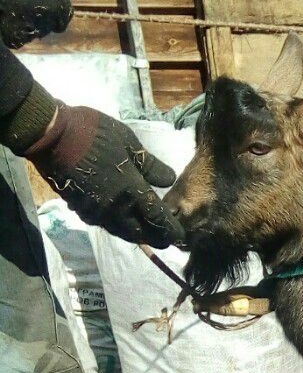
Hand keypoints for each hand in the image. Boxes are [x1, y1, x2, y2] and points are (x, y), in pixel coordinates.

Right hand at [26, 104, 184, 247]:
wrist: (51, 135)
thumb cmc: (94, 134)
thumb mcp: (129, 142)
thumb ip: (151, 165)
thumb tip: (169, 181)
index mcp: (133, 192)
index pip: (159, 220)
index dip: (172, 231)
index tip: (181, 236)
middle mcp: (117, 209)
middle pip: (142, 234)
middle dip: (156, 238)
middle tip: (166, 237)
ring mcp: (97, 213)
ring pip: (123, 233)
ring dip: (137, 234)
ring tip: (147, 231)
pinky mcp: (81, 211)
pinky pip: (105, 225)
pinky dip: (118, 227)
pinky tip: (123, 220)